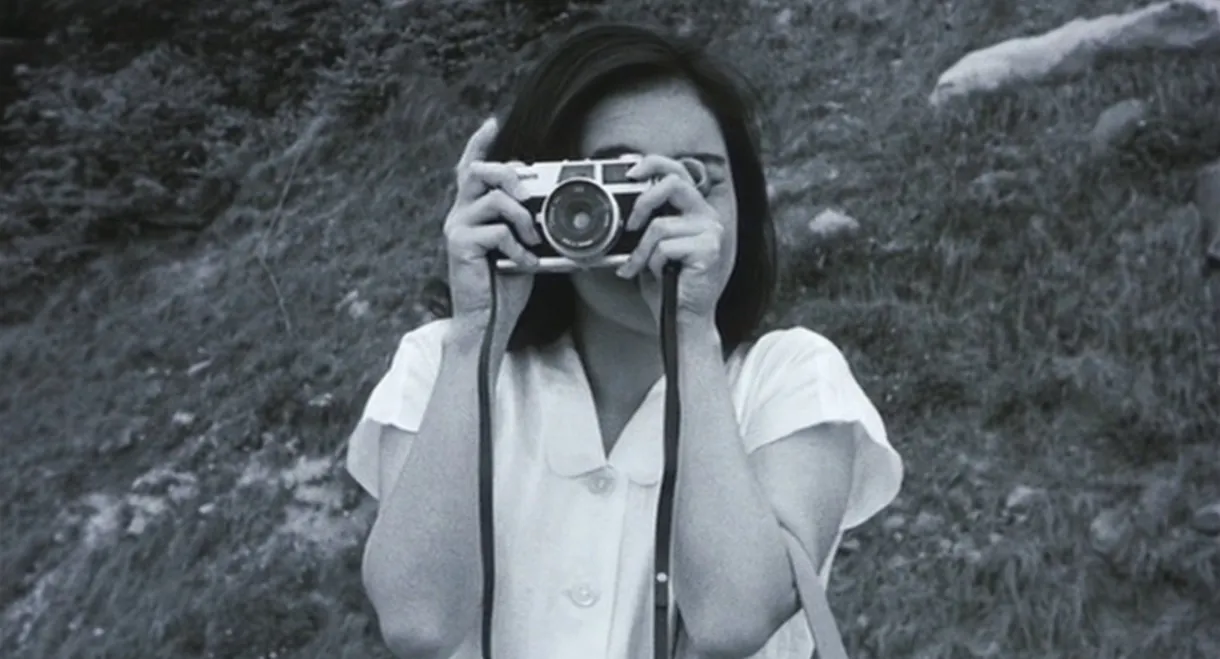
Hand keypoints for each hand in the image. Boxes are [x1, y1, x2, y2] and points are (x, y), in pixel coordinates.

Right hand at [443, 117, 541, 337]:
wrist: (487, 320)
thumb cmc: (505, 283)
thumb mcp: (522, 245)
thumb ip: (526, 221)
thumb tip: (549, 203)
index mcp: (473, 210)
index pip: (472, 168)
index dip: (479, 144)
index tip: (491, 122)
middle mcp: (460, 214)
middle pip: (479, 172)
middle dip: (509, 174)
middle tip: (528, 193)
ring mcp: (457, 228)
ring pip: (494, 199)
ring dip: (522, 216)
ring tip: (533, 238)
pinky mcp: (460, 246)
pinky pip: (496, 232)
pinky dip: (518, 247)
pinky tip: (524, 263)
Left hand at [614, 154, 731, 326]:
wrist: (682, 317)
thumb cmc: (667, 283)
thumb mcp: (653, 245)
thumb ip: (648, 220)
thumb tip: (621, 203)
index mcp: (694, 210)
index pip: (677, 171)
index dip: (653, 164)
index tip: (630, 170)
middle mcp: (706, 216)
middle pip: (672, 183)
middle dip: (644, 202)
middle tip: (631, 225)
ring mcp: (710, 232)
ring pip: (660, 225)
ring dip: (643, 251)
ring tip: (643, 267)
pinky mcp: (708, 249)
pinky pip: (665, 247)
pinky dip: (653, 264)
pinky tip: (660, 275)